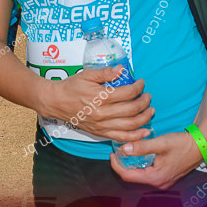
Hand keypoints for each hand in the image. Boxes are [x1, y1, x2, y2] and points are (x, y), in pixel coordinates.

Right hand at [37, 67, 153, 141]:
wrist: (56, 102)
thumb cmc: (71, 87)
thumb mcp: (86, 75)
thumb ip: (105, 73)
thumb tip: (122, 70)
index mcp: (100, 96)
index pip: (128, 92)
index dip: (138, 87)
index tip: (141, 82)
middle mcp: (103, 113)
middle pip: (132, 109)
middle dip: (145, 101)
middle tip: (148, 96)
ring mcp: (102, 125)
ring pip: (130, 125)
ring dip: (144, 118)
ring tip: (150, 111)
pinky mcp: (100, 133)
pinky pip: (121, 137)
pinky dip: (135, 135)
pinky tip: (144, 131)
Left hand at [110, 131, 205, 189]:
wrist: (201, 145)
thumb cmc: (183, 144)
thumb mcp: (160, 143)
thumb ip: (141, 147)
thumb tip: (124, 149)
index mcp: (155, 177)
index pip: (127, 176)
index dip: (116, 165)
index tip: (112, 153)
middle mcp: (158, 182)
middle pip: (132, 176)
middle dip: (123, 164)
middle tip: (118, 150)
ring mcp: (163, 180)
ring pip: (140, 174)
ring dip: (131, 163)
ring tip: (126, 150)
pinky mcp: (166, 176)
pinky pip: (147, 173)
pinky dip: (140, 164)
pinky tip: (139, 153)